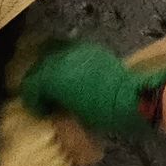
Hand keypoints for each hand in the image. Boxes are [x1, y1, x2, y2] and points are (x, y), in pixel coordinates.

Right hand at [20, 41, 165, 134]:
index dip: (32, 99)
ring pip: (53, 52)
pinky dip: (68, 62)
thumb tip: (52, 105)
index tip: (39, 111)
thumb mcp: (75, 116)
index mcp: (54, 78)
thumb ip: (59, 105)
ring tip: (57, 83)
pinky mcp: (93, 50)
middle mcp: (62, 59)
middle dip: (38, 81)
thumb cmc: (105, 114)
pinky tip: (74, 74)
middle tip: (44, 96)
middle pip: (39, 65)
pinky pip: (71, 51)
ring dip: (51, 68)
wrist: (135, 99)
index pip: (31, 84)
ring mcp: (78, 52)